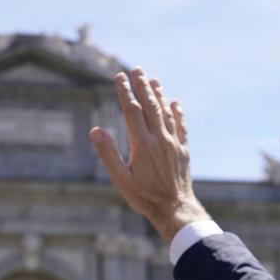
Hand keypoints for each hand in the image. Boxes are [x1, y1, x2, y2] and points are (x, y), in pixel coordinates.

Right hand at [89, 68, 209, 243]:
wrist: (175, 209)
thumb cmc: (144, 197)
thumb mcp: (121, 179)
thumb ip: (108, 154)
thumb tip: (96, 130)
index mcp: (142, 144)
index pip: (131, 110)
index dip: (125, 92)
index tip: (119, 77)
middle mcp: (160, 139)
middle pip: (150, 106)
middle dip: (142, 86)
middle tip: (136, 70)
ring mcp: (173, 144)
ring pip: (166, 113)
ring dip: (159, 95)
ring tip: (153, 80)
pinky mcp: (183, 151)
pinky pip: (181, 127)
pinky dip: (177, 113)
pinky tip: (174, 103)